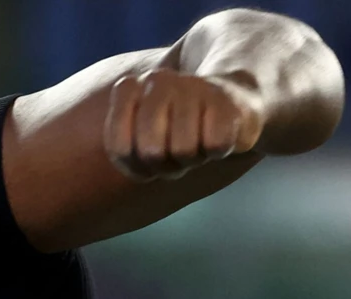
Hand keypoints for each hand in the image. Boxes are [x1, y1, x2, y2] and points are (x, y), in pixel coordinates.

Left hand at [105, 68, 264, 181]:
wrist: (231, 97)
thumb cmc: (175, 129)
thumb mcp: (135, 141)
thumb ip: (120, 150)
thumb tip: (143, 155)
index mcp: (128, 88)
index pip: (120, 149)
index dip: (136, 165)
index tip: (147, 156)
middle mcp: (158, 80)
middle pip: (151, 152)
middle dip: (164, 164)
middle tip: (175, 151)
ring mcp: (193, 85)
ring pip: (184, 149)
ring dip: (192, 158)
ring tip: (197, 141)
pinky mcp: (228, 100)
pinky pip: (216, 144)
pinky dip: (218, 151)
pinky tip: (219, 136)